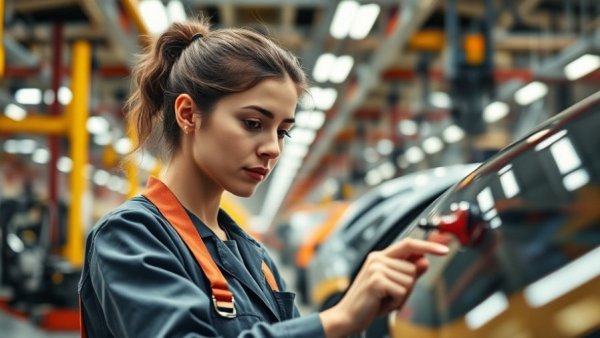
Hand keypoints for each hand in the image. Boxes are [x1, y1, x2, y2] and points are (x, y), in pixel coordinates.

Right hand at [319, 238, 448, 337]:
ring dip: (401, 295)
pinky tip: (382, 303)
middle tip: (389, 295)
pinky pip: (402, 291)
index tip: (444, 249)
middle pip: (413, 268)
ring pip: (410, 281)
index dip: (428, 246)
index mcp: (380, 257)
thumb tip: (425, 261)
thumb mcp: (393, 286)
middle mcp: (377, 259)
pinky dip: (396, 302)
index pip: (409, 244)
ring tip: (384, 299)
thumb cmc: (370, 302)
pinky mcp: (377, 281)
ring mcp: (376, 268)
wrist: (348, 317)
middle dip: (407, 286)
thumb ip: (409, 273)